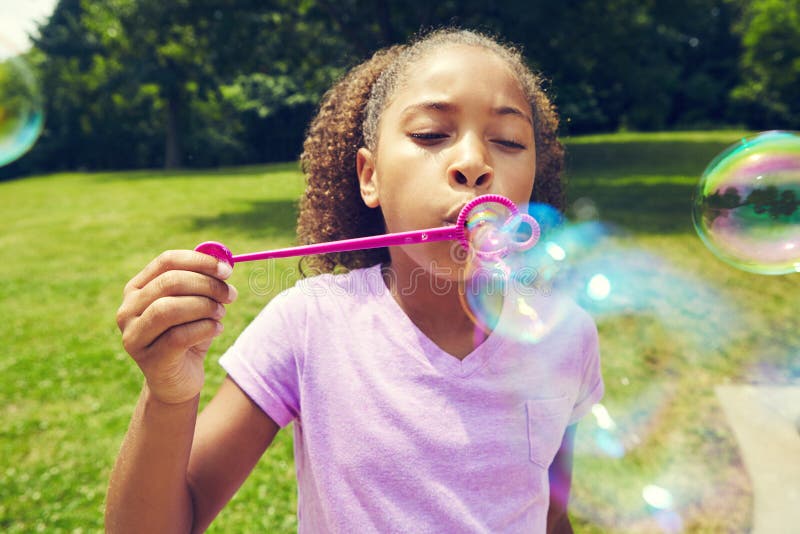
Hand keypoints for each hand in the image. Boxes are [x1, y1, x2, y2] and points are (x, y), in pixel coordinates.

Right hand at [116, 250, 237, 403]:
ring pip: (170, 309)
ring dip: (205, 307)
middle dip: (207, 285)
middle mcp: (128, 310)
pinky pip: (179, 336)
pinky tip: (216, 329)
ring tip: (221, 313)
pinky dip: (205, 328)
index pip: (166, 261)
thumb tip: (225, 263)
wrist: (178, 380)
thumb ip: (205, 282)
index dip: (200, 261)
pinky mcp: (149, 360)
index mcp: (137, 289)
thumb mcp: (196, 305)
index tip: (227, 270)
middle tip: (230, 295)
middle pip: (170, 283)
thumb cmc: (188, 335)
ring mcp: (134, 336)